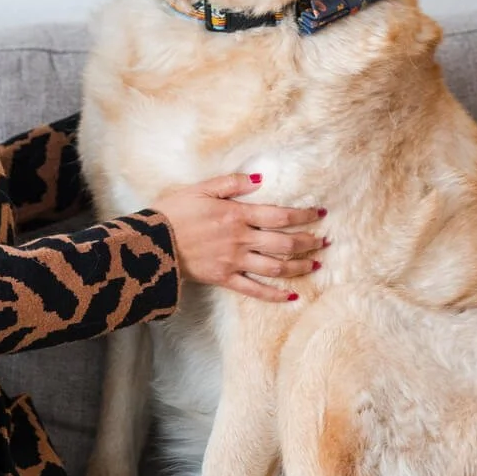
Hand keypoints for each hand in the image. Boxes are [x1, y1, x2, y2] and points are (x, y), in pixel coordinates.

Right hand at [148, 173, 326, 302]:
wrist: (151, 243)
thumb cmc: (173, 212)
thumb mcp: (200, 188)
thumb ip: (231, 183)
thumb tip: (259, 179)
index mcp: (237, 215)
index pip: (280, 215)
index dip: (303, 215)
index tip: (320, 214)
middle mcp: (241, 239)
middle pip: (284, 243)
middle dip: (308, 242)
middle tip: (325, 241)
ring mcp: (234, 262)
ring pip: (275, 267)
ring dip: (299, 266)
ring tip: (315, 265)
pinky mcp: (223, 279)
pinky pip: (254, 290)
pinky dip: (274, 294)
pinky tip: (291, 296)